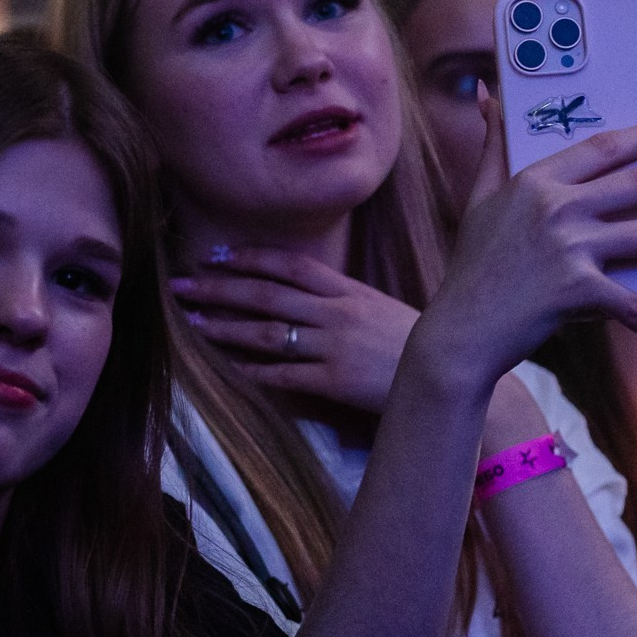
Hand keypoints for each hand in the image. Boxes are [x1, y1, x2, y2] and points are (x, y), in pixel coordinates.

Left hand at [170, 249, 419, 411]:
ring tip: (193, 323)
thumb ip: (345, 302)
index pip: (292, 265)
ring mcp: (335, 346)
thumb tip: (307, 298)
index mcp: (350, 291)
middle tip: (182, 284)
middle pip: (268, 294)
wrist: (454, 375)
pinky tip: (227, 365)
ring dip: (226, 327)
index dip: (251, 258)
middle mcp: (338, 313)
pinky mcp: (335, 382)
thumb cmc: (418, 346)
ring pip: (268, 333)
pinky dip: (253, 369)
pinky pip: (284, 374)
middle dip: (220, 288)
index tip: (217, 255)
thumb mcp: (382, 310)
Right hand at [410, 92, 636, 396]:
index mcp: (536, 181)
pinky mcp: (577, 290)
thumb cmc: (473, 265)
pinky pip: (632, 303)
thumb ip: (492, 146)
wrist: (462, 329)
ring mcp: (569, 249)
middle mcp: (557, 209)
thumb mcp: (478, 198)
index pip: (605, 146)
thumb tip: (486, 94)